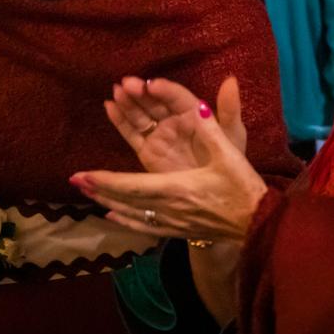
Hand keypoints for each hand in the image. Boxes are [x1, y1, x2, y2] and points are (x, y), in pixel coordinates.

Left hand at [73, 80, 266, 241]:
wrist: (259, 225)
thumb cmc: (243, 187)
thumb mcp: (229, 152)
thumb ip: (210, 125)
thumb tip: (197, 103)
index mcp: (177, 187)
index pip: (131, 184)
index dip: (105, 179)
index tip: (81, 175)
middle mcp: (169, 207)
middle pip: (125, 199)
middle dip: (99, 189)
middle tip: (74, 181)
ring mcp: (172, 222)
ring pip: (132, 213)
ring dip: (107, 201)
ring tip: (87, 194)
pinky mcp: (179, 230)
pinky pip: (145, 226)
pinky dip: (126, 220)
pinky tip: (113, 216)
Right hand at [105, 75, 247, 173]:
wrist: (215, 195)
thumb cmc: (227, 162)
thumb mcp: (232, 136)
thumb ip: (229, 109)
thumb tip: (231, 80)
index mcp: (193, 112)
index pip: (176, 97)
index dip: (164, 89)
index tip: (152, 84)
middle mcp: (173, 120)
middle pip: (153, 102)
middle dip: (140, 92)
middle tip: (127, 84)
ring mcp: (158, 135)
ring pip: (140, 115)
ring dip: (127, 102)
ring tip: (116, 91)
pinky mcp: (146, 151)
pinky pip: (131, 133)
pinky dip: (120, 120)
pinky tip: (109, 107)